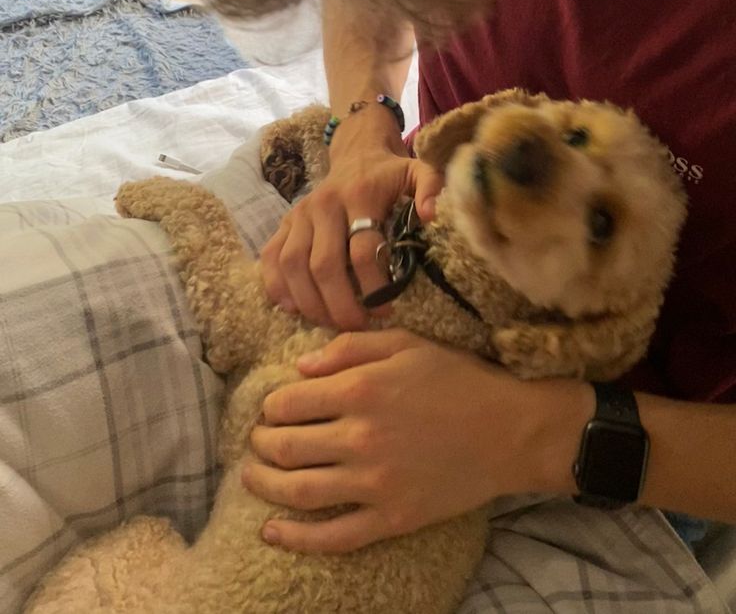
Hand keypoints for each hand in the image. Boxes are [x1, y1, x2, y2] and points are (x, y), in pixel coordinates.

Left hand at [242, 330, 590, 552]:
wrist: (510, 430)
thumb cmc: (458, 378)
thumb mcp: (405, 343)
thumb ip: (349, 348)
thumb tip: (301, 367)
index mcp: (361, 389)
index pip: (288, 402)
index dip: (270, 406)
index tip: (271, 408)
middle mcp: (360, 436)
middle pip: (285, 447)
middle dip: (261, 443)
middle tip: (258, 440)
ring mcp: (374, 483)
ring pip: (298, 491)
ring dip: (264, 484)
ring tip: (251, 476)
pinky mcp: (390, 518)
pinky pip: (333, 536)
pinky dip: (296, 538)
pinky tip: (271, 531)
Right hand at [260, 107, 443, 329]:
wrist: (356, 156)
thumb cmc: (390, 176)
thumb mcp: (417, 173)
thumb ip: (431, 188)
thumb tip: (431, 215)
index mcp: (359, 196)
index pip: (361, 250)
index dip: (374, 286)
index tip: (388, 310)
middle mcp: (323, 204)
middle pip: (324, 264)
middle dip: (340, 304)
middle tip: (358, 326)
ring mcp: (299, 214)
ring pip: (293, 265)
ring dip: (309, 302)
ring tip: (331, 323)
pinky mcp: (284, 223)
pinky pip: (271, 258)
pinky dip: (276, 286)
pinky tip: (293, 308)